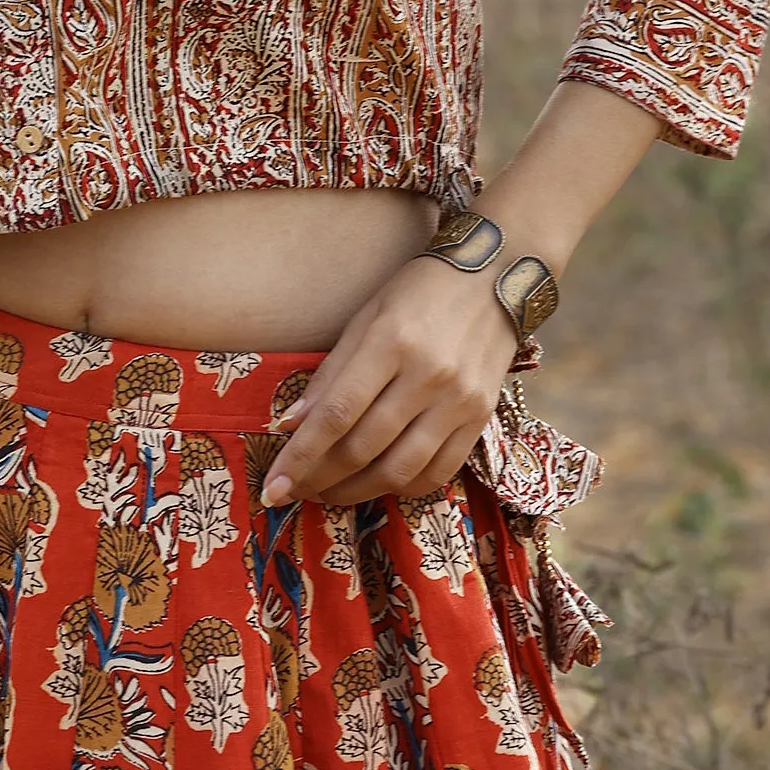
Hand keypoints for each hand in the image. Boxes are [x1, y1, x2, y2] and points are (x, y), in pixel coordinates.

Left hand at [260, 255, 518, 506]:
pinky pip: (438, 472)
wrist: (497, 275)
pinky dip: (402, 488)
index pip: (336, 414)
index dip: (300, 456)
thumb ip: (331, 372)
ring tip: (328, 494)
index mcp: (391, 342)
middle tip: (294, 490)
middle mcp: (427, 376)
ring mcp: (459, 401)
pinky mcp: (482, 418)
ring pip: (399, 469)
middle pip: (363, 448)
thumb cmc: (419, 290)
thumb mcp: (365, 316)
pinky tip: (377, 484)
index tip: (273, 486)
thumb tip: (290, 424)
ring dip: (355, 492)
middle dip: (320, 479)